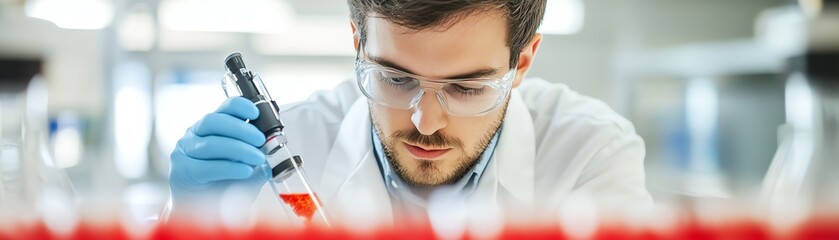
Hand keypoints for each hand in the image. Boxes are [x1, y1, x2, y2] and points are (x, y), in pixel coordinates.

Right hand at [168, 97, 268, 218]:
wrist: (207, 214)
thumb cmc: (226, 186)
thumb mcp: (248, 166)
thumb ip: (258, 154)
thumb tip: (273, 148)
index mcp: (210, 127)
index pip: (223, 109)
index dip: (239, 106)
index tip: (255, 112)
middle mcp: (194, 135)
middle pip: (214, 121)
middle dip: (241, 129)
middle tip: (260, 140)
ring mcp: (185, 152)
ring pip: (211, 143)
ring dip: (239, 149)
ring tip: (257, 158)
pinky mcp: (182, 172)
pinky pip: (207, 166)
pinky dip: (229, 167)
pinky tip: (244, 170)